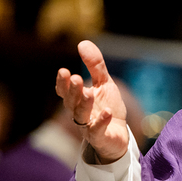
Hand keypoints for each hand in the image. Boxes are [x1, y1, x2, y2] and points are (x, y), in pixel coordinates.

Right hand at [55, 40, 129, 162]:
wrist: (119, 135)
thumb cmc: (107, 107)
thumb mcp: (104, 83)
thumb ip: (94, 66)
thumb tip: (82, 42)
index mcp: (77, 100)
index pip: (65, 91)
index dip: (62, 83)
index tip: (63, 71)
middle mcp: (78, 113)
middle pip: (71, 102)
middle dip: (73, 91)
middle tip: (76, 78)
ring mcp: (88, 127)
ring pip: (81, 116)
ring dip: (84, 104)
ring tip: (89, 92)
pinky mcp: (100, 137)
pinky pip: (97, 131)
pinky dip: (101, 122)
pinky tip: (106, 112)